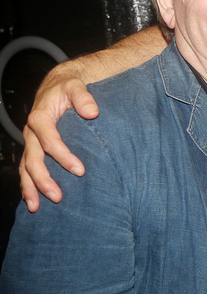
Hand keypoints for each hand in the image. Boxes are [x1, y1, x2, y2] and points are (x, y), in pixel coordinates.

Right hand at [20, 77, 98, 210]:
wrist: (57, 86)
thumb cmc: (69, 87)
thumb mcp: (76, 86)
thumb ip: (83, 97)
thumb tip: (92, 112)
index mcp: (40, 117)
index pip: (50, 141)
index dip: (63, 157)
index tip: (80, 171)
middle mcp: (31, 132)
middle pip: (33, 159)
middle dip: (43, 179)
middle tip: (58, 197)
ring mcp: (31, 141)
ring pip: (26, 167)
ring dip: (31, 187)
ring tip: (36, 208)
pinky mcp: (34, 147)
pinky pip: (27, 168)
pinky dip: (29, 184)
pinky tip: (33, 201)